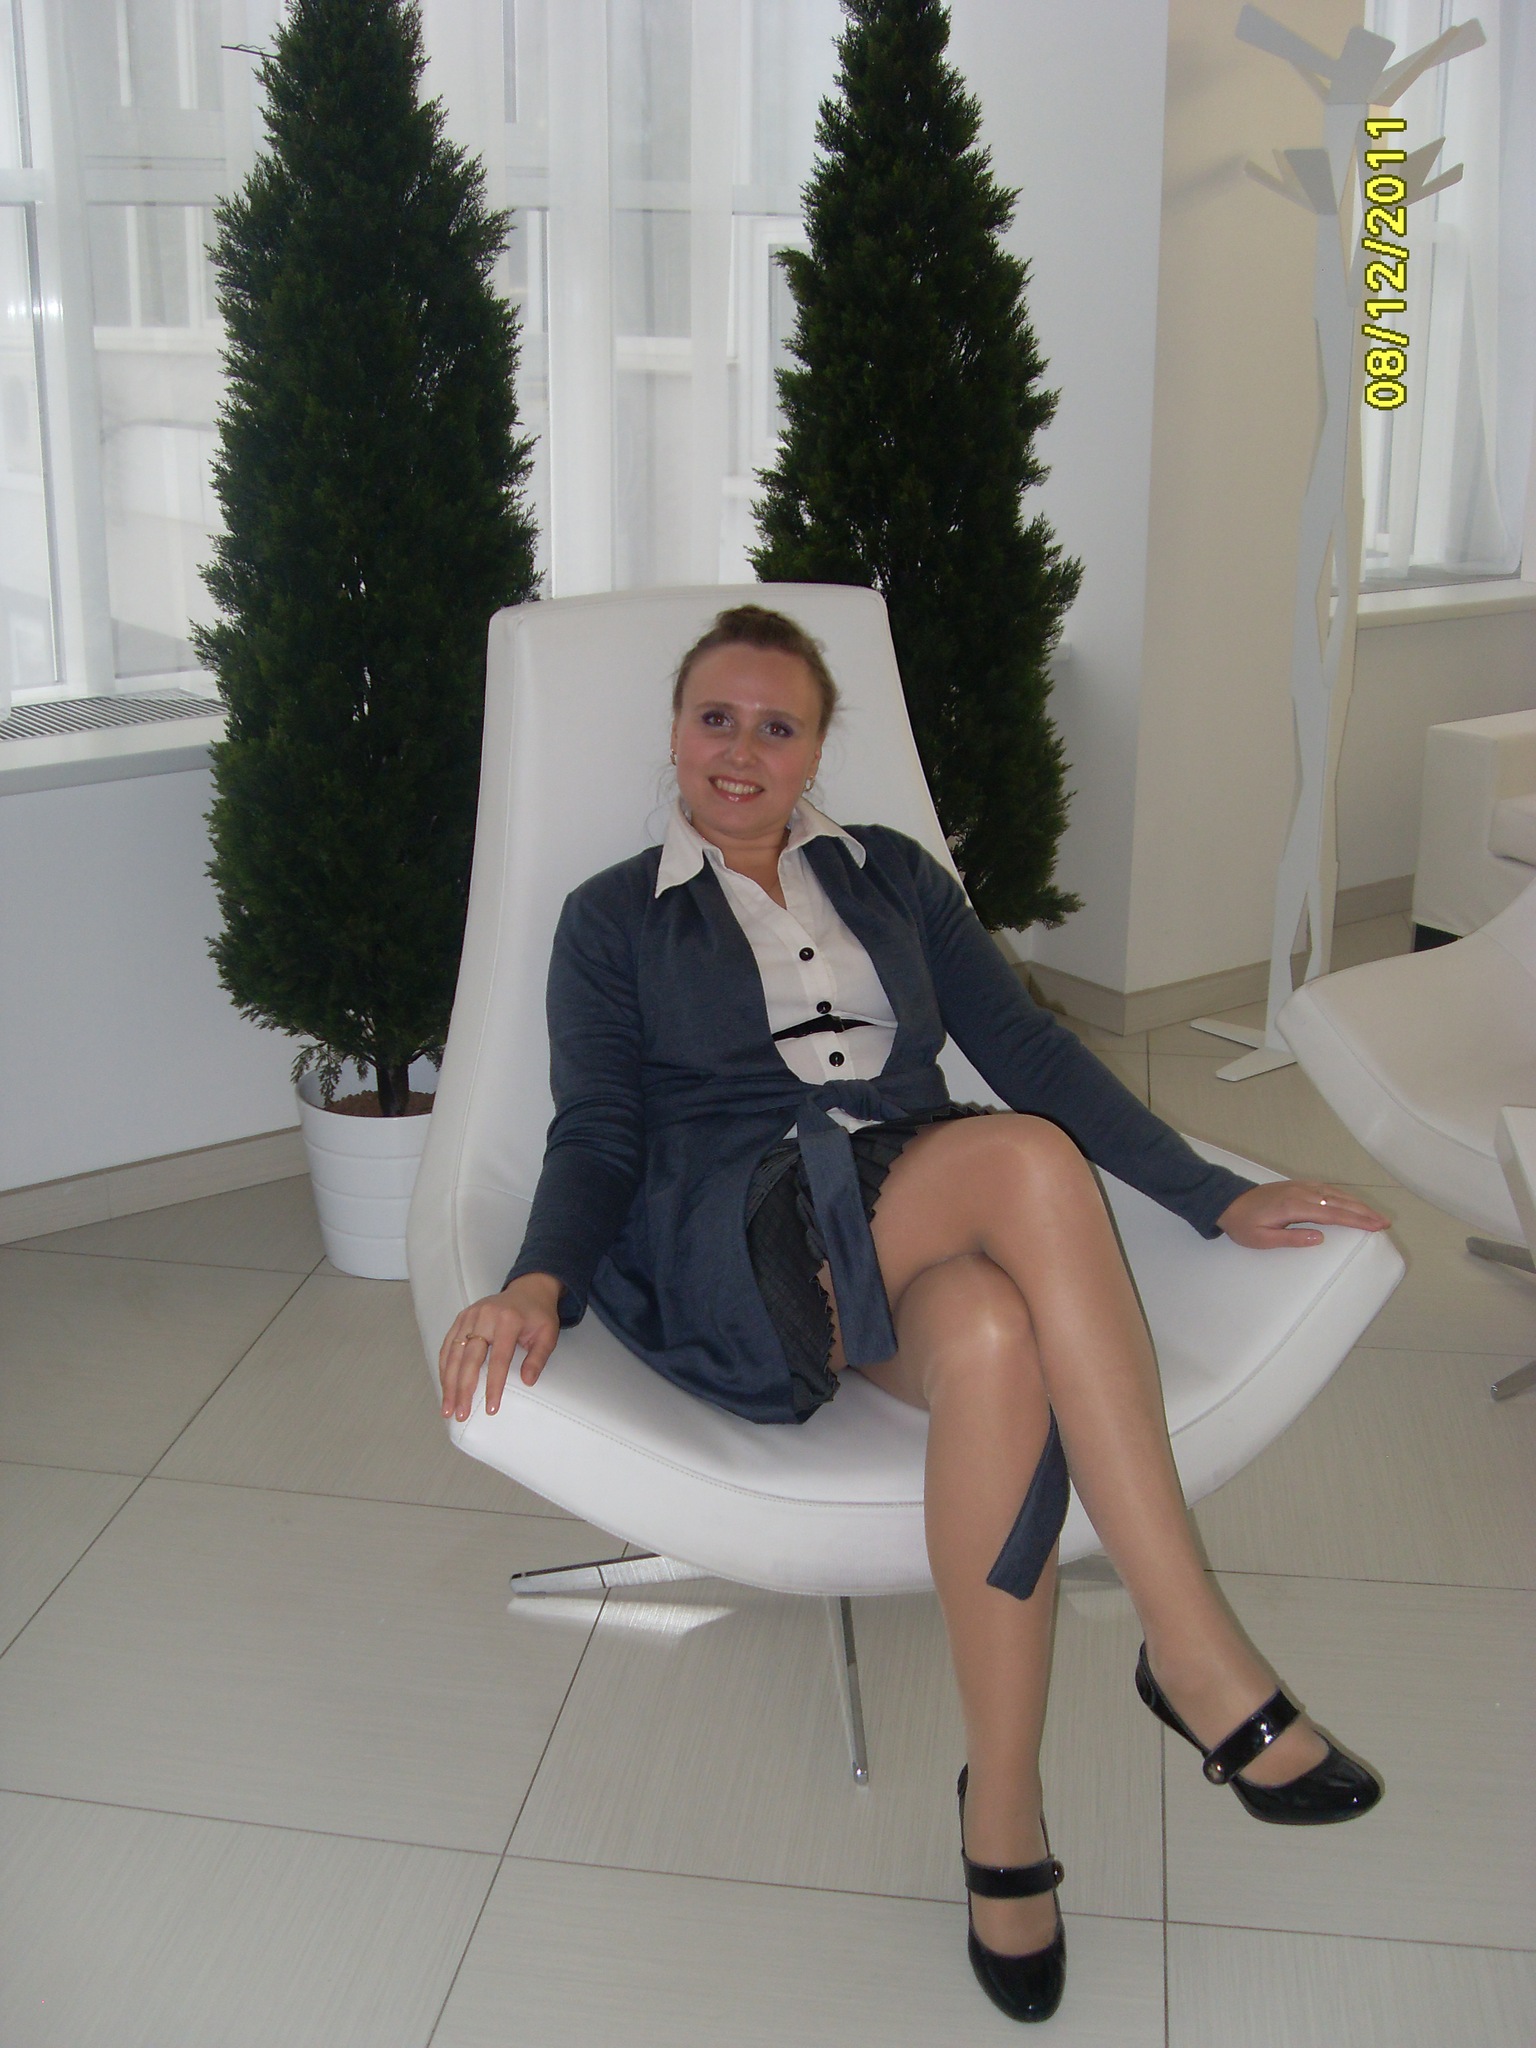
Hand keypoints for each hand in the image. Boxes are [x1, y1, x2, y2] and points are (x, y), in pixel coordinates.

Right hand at [438, 1274, 563, 1421]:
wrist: (527, 1290)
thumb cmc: (538, 1315)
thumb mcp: (548, 1334)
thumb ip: (538, 1358)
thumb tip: (528, 1382)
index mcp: (508, 1320)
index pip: (498, 1359)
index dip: (493, 1385)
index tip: (491, 1407)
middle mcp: (485, 1316)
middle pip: (470, 1358)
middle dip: (463, 1389)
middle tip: (460, 1413)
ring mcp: (470, 1316)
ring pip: (454, 1353)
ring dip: (449, 1383)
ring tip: (447, 1407)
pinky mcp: (461, 1318)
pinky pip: (448, 1345)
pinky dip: (444, 1367)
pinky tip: (445, 1386)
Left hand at [1217, 1181, 1389, 1249]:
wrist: (1228, 1202)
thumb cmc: (1244, 1225)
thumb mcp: (1263, 1239)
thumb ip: (1292, 1238)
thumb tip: (1321, 1237)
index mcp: (1293, 1206)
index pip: (1332, 1214)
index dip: (1356, 1220)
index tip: (1376, 1226)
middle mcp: (1301, 1193)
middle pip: (1339, 1202)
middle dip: (1364, 1212)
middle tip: (1385, 1221)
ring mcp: (1300, 1187)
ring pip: (1335, 1193)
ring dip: (1357, 1203)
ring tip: (1375, 1215)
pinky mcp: (1298, 1185)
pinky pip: (1326, 1189)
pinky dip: (1343, 1196)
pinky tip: (1353, 1202)